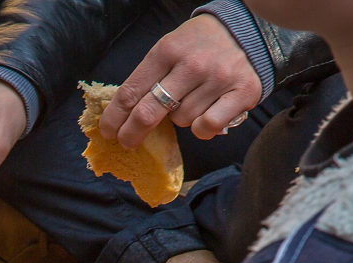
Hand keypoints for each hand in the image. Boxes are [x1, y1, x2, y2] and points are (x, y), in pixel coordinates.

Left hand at [99, 14, 262, 146]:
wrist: (245, 30)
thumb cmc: (198, 45)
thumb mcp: (169, 48)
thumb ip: (149, 76)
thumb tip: (124, 114)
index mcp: (167, 50)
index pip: (130, 91)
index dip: (114, 117)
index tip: (108, 131)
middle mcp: (191, 65)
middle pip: (148, 112)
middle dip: (131, 132)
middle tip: (127, 142)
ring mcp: (217, 79)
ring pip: (180, 121)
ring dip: (179, 118)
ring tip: (190, 101)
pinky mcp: (241, 93)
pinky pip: (207, 127)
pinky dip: (201, 128)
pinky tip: (205, 116)